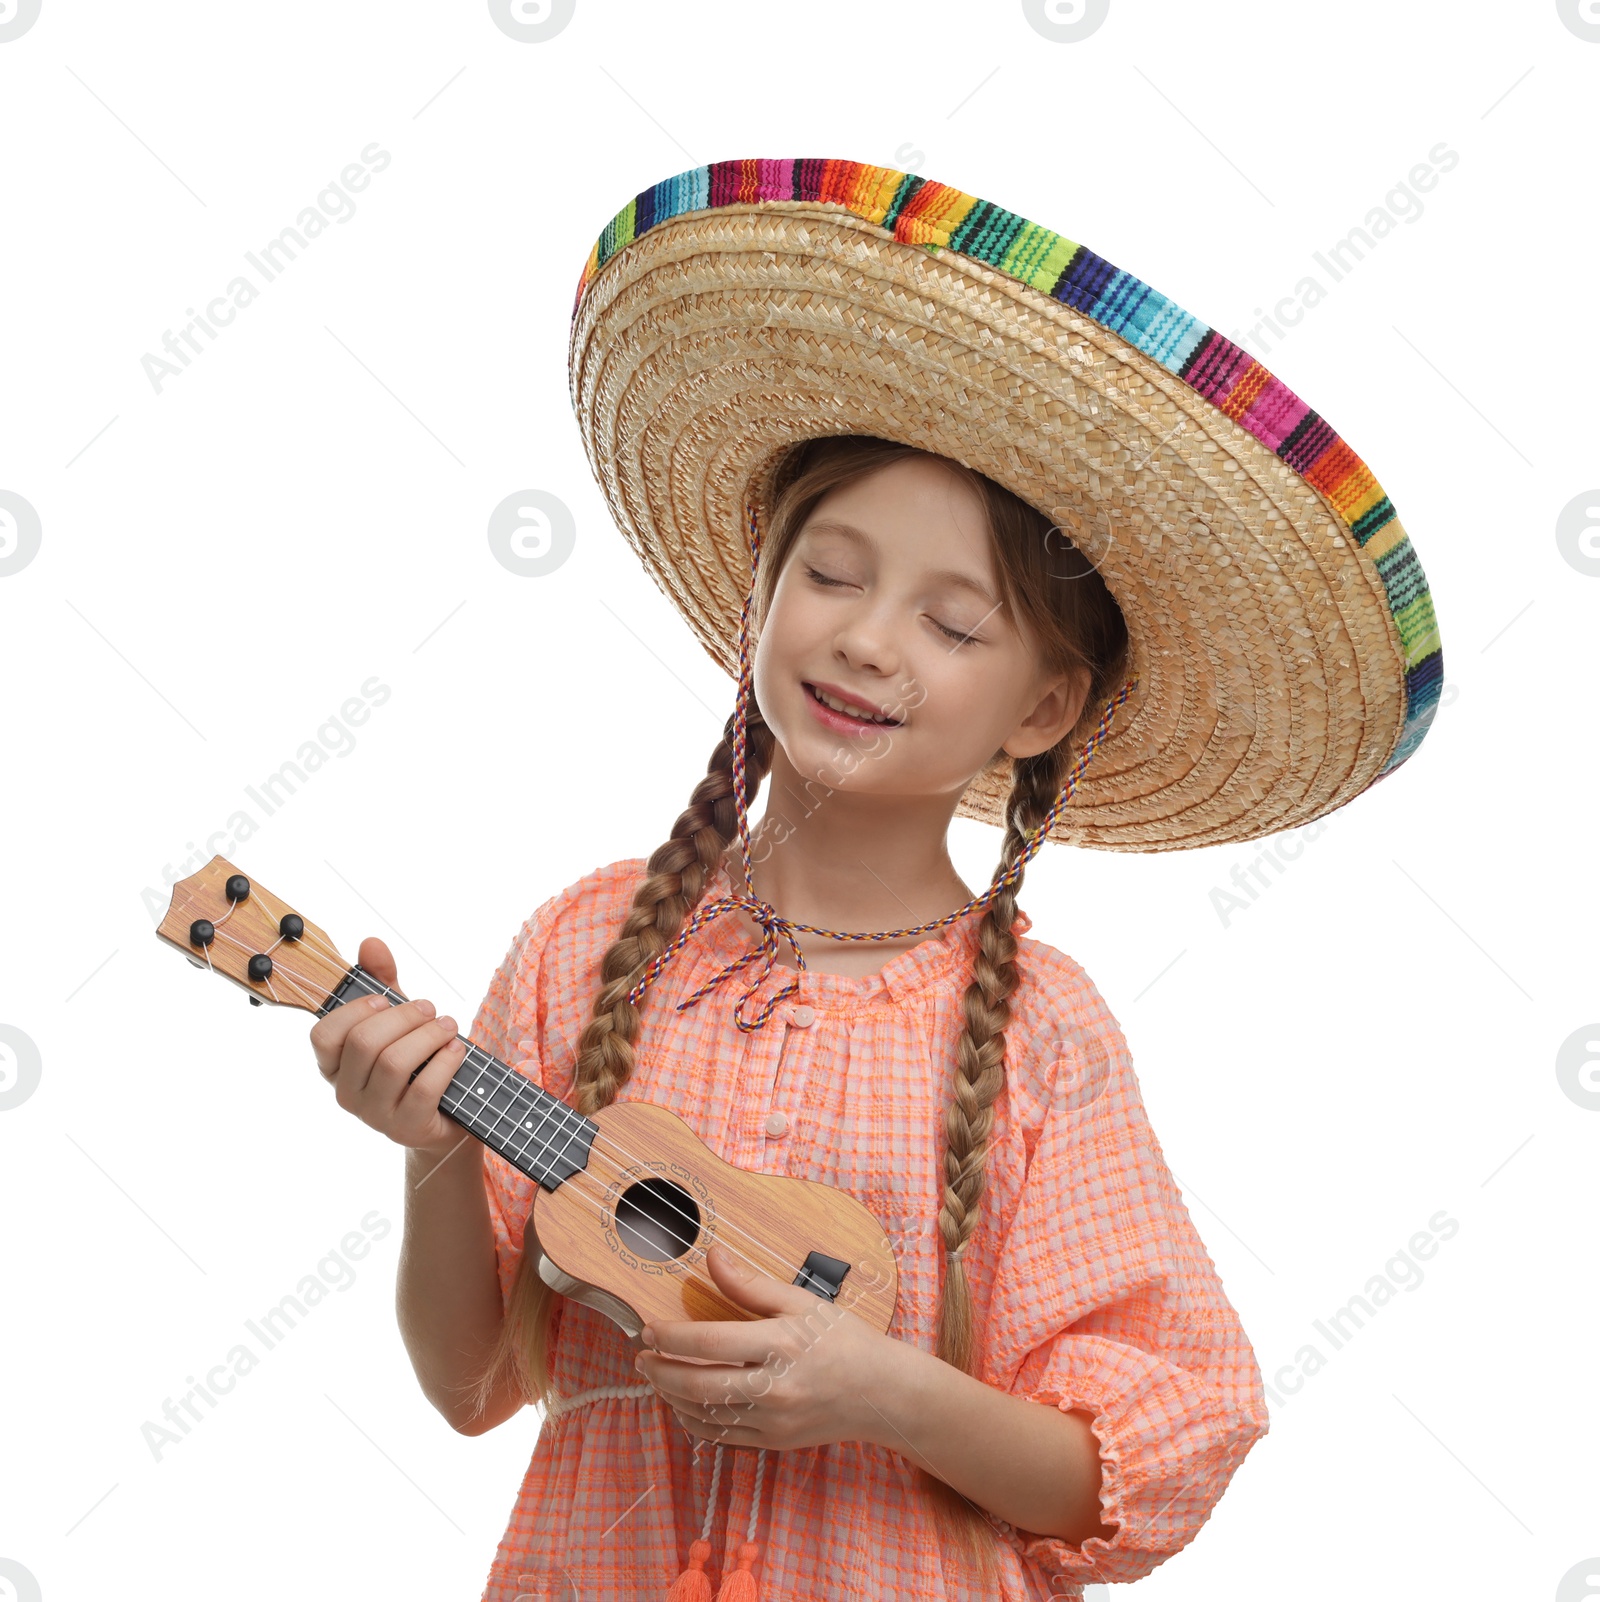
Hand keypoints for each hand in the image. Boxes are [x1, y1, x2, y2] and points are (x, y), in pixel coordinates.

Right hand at [305, 936, 469, 1159]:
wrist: (447, 1116)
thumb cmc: (416, 1061)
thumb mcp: (398, 1019)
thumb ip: (382, 982)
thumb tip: (370, 943)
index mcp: (335, 1066)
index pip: (323, 1035)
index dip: (354, 1011)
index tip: (384, 1000)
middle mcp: (347, 1093)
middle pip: (365, 1043)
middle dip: (404, 1017)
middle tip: (429, 1008)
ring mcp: (374, 1115)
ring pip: (393, 1064)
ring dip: (427, 1035)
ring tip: (448, 1025)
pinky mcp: (406, 1128)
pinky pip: (423, 1089)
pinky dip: (444, 1062)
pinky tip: (456, 1049)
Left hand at [632, 1241, 900, 1452]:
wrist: (881, 1393)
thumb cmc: (842, 1339)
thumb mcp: (801, 1301)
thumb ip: (750, 1284)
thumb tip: (713, 1257)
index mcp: (780, 1344)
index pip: (708, 1342)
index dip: (670, 1336)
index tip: (648, 1328)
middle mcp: (774, 1386)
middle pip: (697, 1384)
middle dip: (660, 1371)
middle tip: (642, 1356)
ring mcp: (773, 1420)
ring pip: (704, 1414)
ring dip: (671, 1396)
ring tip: (657, 1376)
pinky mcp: (773, 1442)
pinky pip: (721, 1435)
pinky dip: (694, 1420)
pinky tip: (684, 1403)